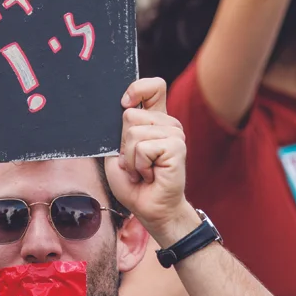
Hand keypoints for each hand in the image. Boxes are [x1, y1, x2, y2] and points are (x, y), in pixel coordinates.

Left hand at [104, 79, 196, 246]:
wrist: (150, 208)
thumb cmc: (134, 182)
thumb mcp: (119, 151)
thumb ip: (122, 130)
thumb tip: (124, 109)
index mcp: (154, 120)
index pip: (154, 87)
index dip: (138, 88)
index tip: (125, 102)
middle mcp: (167, 124)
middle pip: (130, 114)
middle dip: (123, 144)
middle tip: (135, 163)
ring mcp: (175, 134)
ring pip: (134, 133)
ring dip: (130, 159)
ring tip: (142, 171)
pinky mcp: (177, 147)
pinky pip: (144, 148)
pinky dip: (139, 166)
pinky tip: (150, 175)